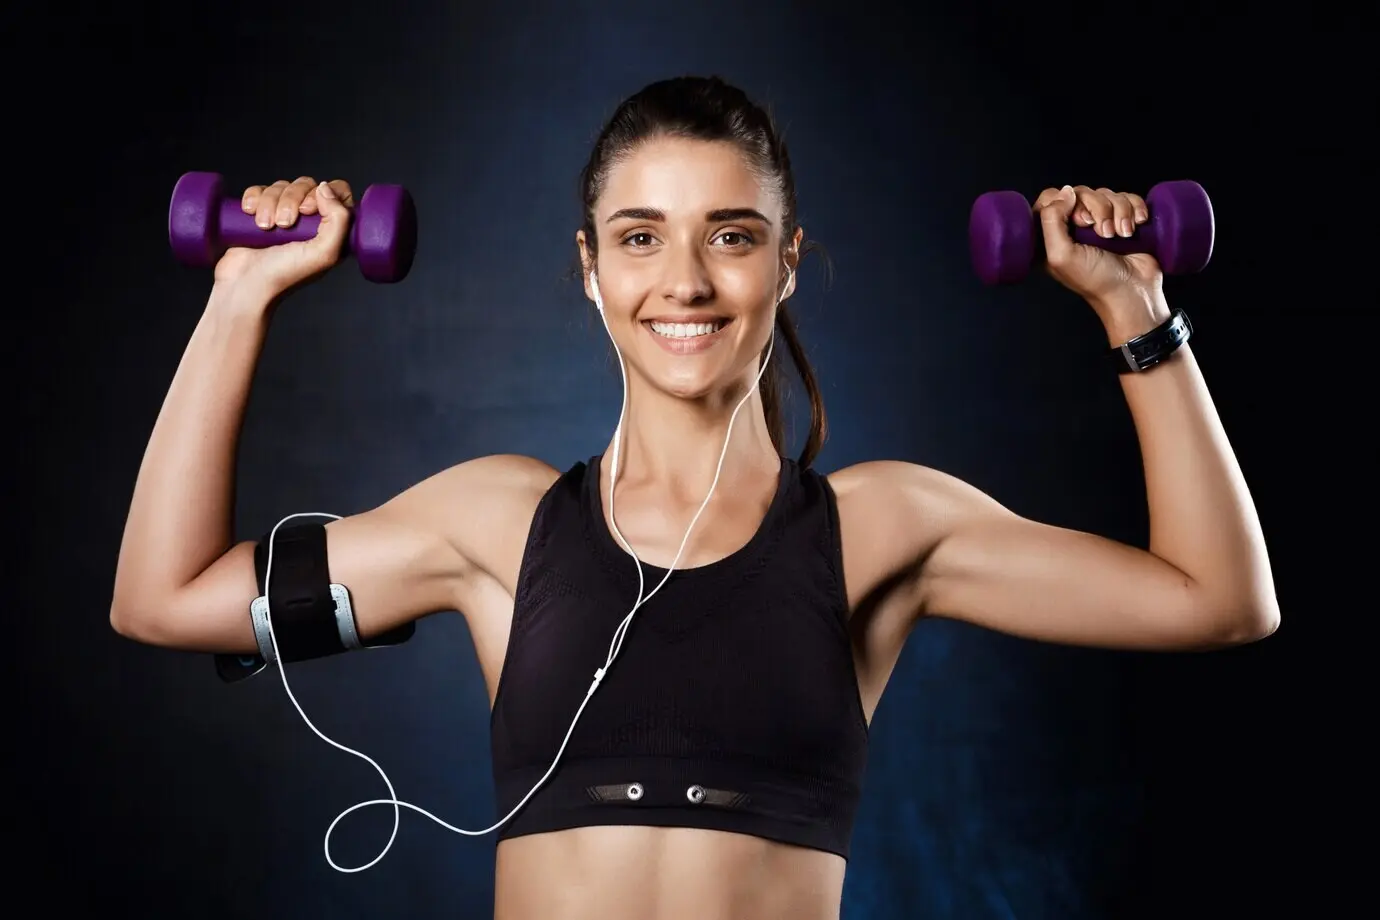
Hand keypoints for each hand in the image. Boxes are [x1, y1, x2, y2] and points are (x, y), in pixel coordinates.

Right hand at [213, 176, 354, 300]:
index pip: (338, 192)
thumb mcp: (324, 253)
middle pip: (306, 185)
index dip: (324, 194)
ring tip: (265, 227)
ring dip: (270, 203)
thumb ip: (339, 220)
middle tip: (284, 225)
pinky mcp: (259, 213)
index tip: (307, 212)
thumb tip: (325, 188)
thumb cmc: (285, 275)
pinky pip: (259, 189)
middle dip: (291, 200)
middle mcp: (310, 222)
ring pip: (281, 186)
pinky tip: (250, 214)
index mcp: (332, 231)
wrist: (245, 284)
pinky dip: (254, 198)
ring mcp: (284, 215)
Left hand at [1033, 185, 1167, 335]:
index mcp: (1052, 236)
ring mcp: (1100, 222)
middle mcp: (1074, 227)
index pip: (1050, 198)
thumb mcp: (1061, 255)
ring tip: (1121, 235)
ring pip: (1106, 194)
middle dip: (1097, 209)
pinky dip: (1135, 208)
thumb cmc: (1096, 280)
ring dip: (1119, 212)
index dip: (1065, 203)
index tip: (1078, 222)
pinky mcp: (1123, 219)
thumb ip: (1051, 220)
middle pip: (1080, 192)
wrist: (1134, 290)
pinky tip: (1136, 226)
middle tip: (1103, 234)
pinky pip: (1128, 197)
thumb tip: (1065, 192)